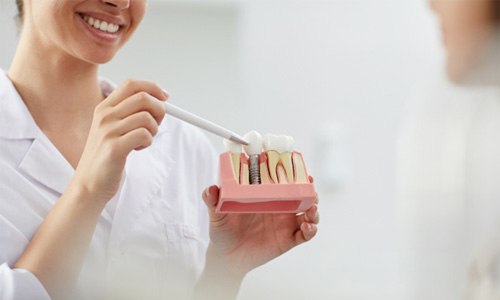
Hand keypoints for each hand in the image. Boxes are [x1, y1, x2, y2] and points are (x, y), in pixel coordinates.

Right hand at [72, 80, 167, 202]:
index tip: (165, 97)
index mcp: (103, 108)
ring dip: (153, 130)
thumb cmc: (106, 157)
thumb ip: (129, 114)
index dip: (152, 87)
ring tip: (142, 141)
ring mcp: (108, 131)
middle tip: (155, 125)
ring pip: (146, 118)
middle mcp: (104, 116)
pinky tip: (137, 149)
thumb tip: (159, 101)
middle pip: (143, 98)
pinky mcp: (114, 147)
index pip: (131, 84)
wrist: (89, 184)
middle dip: (159, 110)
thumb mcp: (112, 129)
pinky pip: (144, 135)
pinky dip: (148, 142)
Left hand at [201, 183, 318, 276]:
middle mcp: (279, 207)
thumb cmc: (223, 231)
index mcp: (266, 196)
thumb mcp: (217, 214)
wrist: (226, 257)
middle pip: (303, 195)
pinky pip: (306, 234)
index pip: (285, 182)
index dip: (296, 175)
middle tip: (311, 189)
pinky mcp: (288, 239)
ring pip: (309, 213)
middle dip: (311, 191)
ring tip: (311, 210)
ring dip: (314, 210)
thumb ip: (213, 201)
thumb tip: (210, 189)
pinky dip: (311, 229)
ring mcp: (286, 223)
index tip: (301, 170)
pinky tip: (307, 226)